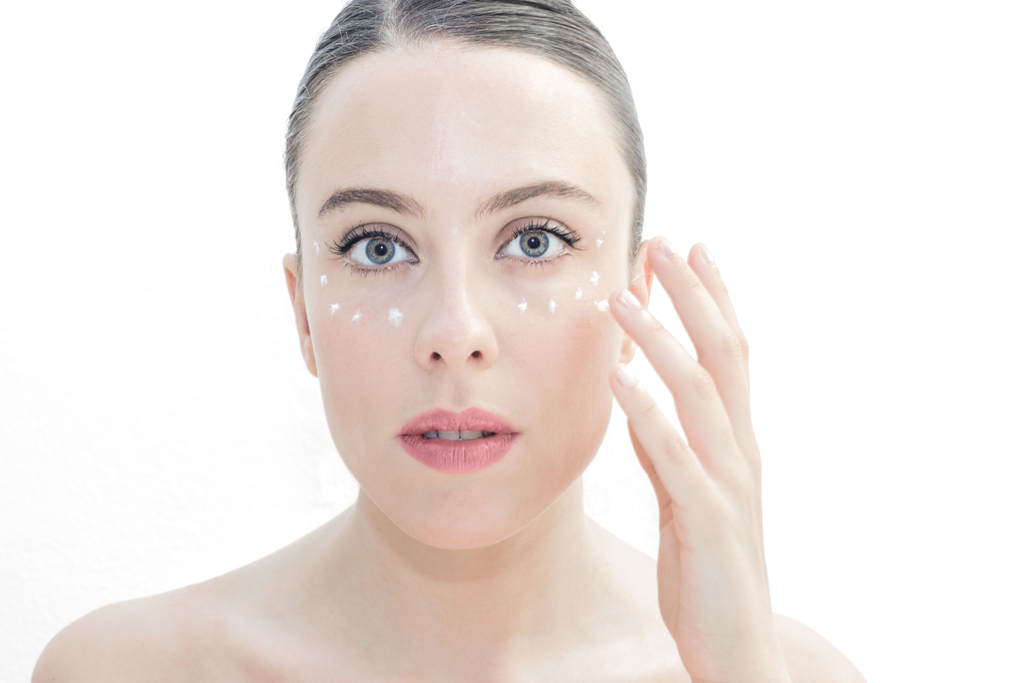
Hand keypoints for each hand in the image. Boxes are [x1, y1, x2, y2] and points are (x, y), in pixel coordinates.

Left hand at [608, 238, 789, 682]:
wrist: (736, 647)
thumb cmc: (707, 570)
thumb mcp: (684, 495)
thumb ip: (665, 447)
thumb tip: (638, 397)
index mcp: (736, 443)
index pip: (730, 355)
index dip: (714, 300)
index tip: (691, 250)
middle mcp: (740, 452)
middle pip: (724, 356)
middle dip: (695, 295)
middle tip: (666, 241)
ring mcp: (728, 484)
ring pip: (700, 393)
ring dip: (661, 338)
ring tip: (623, 295)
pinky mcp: (707, 519)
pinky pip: (673, 455)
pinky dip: (645, 410)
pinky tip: (616, 374)